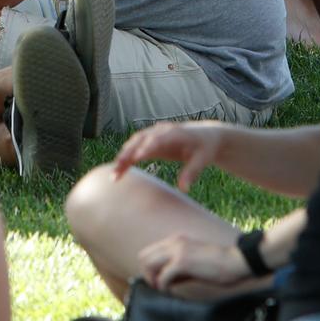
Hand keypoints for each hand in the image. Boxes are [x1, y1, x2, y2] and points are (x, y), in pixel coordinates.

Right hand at [113, 120, 227, 188]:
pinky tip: (118, 173)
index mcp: (175, 132)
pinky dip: (125, 160)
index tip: (137, 158)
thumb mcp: (203, 159)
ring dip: (122, 157)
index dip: (147, 147)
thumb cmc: (204, 147)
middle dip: (128, 153)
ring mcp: (154, 135)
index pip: (158, 138)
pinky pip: (134, 150)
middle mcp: (161, 131)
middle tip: (118, 169)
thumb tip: (184, 189)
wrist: (205, 136)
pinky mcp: (150, 143)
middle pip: (140, 139)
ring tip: (114, 175)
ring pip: (133, 144)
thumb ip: (192, 172)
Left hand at [139, 235, 253, 291]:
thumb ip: (179, 264)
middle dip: (146, 273)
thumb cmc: (219, 263)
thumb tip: (166, 279)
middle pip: (143, 256)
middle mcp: (174, 242)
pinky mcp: (182, 262)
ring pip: (148, 264)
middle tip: (156, 286)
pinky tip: (169, 290)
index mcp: (176, 240)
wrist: (236, 260)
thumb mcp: (194, 259)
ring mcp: (177, 250)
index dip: (148, 268)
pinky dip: (163, 285)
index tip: (156, 280)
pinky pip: (163, 276)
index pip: (149, 251)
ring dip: (152, 279)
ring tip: (161, 288)